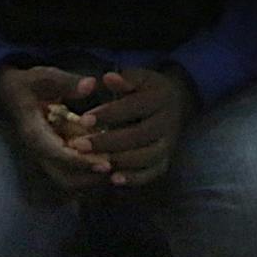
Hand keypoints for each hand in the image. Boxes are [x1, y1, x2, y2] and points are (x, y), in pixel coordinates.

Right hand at [0, 64, 112, 191]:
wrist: (8, 92)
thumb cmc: (27, 84)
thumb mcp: (43, 77)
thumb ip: (66, 82)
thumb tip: (90, 84)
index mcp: (34, 133)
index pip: (57, 155)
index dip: (82, 162)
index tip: (105, 165)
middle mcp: (39, 150)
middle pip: (63, 177)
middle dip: (89, 177)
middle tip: (117, 170)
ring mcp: (46, 154)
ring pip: (68, 178)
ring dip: (91, 177)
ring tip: (117, 169)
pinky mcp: (54, 154)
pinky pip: (71, 170)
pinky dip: (88, 170)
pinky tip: (110, 161)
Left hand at [60, 67, 195, 188]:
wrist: (176, 104)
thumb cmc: (147, 90)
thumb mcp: (139, 78)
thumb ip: (124, 79)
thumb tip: (108, 77)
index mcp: (160, 99)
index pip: (134, 107)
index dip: (109, 114)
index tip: (83, 120)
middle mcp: (167, 123)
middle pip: (138, 136)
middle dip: (107, 142)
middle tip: (79, 145)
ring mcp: (168, 144)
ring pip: (146, 157)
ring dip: (118, 161)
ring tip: (93, 162)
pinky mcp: (165, 161)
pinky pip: (151, 173)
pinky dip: (134, 178)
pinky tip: (113, 179)